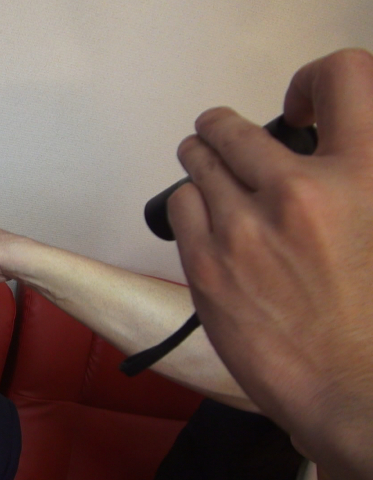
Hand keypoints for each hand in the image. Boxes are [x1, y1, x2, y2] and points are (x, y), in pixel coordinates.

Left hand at [168, 49, 372, 477]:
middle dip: (223, 132)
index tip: (299, 101)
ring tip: (209, 178)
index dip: (314, 80)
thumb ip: (351, 183)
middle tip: (222, 140)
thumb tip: (318, 156)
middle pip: (234, 126)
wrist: (353, 388)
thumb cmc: (371, 316)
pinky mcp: (206, 262)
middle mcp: (300, 191)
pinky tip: (205, 222)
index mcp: (364, 175)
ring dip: (201, 167)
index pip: (343, 77)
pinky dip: (189, 207)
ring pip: (196, 163)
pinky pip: (179, 204)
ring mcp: (245, 227)